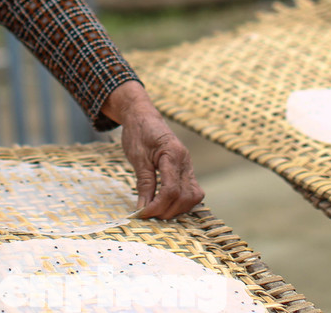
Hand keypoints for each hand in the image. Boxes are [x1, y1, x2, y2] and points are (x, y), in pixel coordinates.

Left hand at [102, 81, 203, 218]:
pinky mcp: (186, 169)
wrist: (143, 115)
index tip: (142, 213)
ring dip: (177, 209)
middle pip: (184, 196)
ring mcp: (188, 165)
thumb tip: (143, 208)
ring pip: (193, 196)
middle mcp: (185, 161)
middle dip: (167, 210)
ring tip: (157, 212)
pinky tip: (167, 205)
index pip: (171, 190)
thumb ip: (144, 183)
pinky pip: (192, 190)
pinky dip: (182, 201)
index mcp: (173, 154)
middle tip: (148, 215)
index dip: (157, 206)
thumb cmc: (138, 132)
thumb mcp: (137, 157)